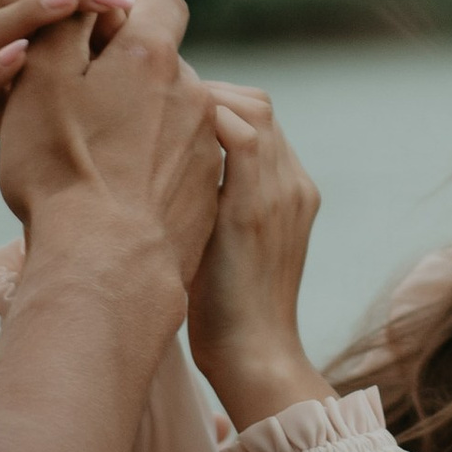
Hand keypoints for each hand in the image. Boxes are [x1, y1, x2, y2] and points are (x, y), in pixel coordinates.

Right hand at [0, 0, 222, 287]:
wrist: (106, 268)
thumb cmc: (62, 168)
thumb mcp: (45, 74)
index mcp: (153, 57)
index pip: (155, 0)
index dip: (119, 11)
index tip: (90, 39)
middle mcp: (192, 94)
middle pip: (158, 62)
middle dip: (122, 76)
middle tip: (78, 109)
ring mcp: (206, 147)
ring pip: (168, 116)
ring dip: (135, 125)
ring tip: (92, 161)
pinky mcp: (210, 194)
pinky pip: (177, 165)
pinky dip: (149, 170)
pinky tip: (117, 195)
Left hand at [187, 85, 331, 432]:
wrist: (252, 357)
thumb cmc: (224, 310)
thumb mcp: (223, 244)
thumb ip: (212, 204)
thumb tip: (163, 176)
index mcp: (291, 192)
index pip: (259, 117)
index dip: (215, 104)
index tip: (169, 113)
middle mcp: (294, 183)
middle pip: (258, 104)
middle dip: (209, 94)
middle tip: (158, 108)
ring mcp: (283, 191)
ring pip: (252, 108)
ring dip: (202, 101)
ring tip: (157, 117)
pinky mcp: (259, 207)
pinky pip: (242, 136)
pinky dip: (206, 121)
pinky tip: (164, 136)